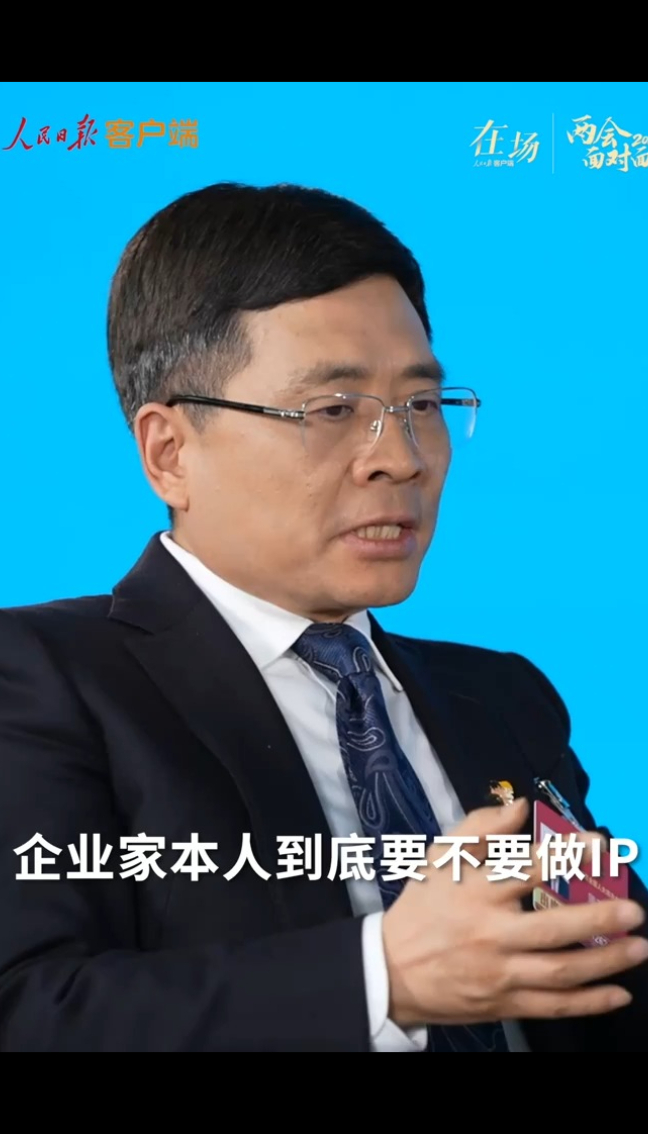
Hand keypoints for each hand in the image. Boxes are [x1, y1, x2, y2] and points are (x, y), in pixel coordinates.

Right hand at [381, 798, 647, 1027]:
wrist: (392, 970)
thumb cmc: (422, 905)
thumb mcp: (439, 857)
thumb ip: (480, 827)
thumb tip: (520, 805)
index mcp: (474, 892)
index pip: (525, 870)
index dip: (565, 857)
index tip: (599, 846)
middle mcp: (489, 934)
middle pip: (551, 930)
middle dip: (597, 920)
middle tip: (633, 910)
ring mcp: (498, 974)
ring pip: (559, 972)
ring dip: (605, 962)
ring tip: (637, 947)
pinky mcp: (503, 1004)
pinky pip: (553, 1006)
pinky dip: (588, 1003)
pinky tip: (618, 993)